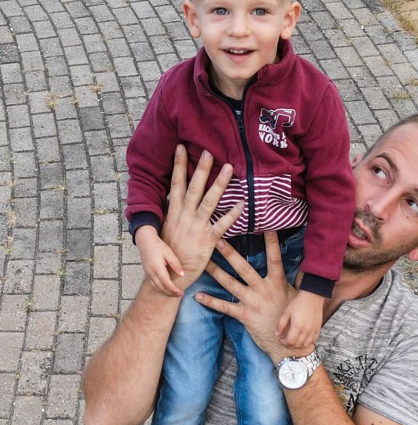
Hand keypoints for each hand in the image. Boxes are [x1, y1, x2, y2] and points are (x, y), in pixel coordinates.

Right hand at [135, 225, 183, 296]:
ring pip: (156, 288)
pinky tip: (166, 289)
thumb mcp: (169, 253)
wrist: (145, 241)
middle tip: (180, 295)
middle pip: (161, 288)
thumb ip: (175, 264)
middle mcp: (151, 273)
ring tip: (174, 294)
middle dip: (171, 293)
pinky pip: (154, 285)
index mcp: (157, 268)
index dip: (174, 290)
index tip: (181, 292)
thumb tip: (182, 275)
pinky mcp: (147, 273)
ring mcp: (148, 274)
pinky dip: (160, 289)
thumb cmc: (158, 246)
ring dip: (165, 293)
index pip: (166, 283)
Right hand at [159, 145, 243, 291]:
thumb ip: (174, 211)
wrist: (170, 277)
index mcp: (173, 212)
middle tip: (208, 152)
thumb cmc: (170, 252)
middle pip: (193, 188)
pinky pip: (222, 226)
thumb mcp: (167, 228)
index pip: (176, 184)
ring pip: (209, 202)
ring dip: (220, 184)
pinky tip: (242, 204)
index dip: (178, 165)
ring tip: (229, 168)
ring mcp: (196, 228)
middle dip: (201, 169)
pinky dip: (232, 215)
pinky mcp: (207, 241)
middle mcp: (184, 217)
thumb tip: (177, 195)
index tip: (180, 147)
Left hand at [195, 232, 304, 363]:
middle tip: (218, 238)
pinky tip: (198, 296)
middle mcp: (264, 290)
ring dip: (216, 272)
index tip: (265, 227)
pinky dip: (211, 302)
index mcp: (277, 283)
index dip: (271, 243)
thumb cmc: (291, 318)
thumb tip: (300, 264)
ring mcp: (253, 302)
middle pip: (244, 267)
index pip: (274, 258)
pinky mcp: (244, 316)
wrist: (288, 344)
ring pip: (230, 284)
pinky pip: (224, 307)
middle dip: (230, 253)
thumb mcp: (294, 296)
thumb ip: (290, 280)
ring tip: (203, 261)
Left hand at [276, 290, 323, 348]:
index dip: (283, 342)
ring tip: (293, 341)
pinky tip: (302, 339)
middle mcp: (306, 330)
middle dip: (289, 345)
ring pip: (305, 345)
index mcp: (298, 326)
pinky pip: (313, 341)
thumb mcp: (286, 312)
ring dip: (297, 346)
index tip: (280, 338)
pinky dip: (306, 343)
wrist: (313, 297)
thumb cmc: (299, 303)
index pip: (290, 342)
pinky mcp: (318, 329)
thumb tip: (277, 334)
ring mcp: (313, 330)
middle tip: (285, 340)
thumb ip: (281, 324)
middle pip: (297, 345)